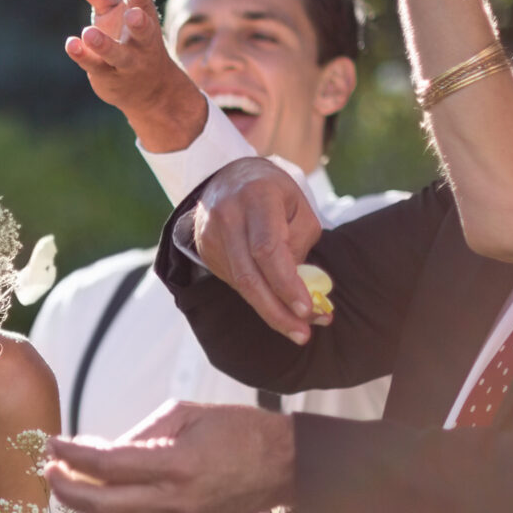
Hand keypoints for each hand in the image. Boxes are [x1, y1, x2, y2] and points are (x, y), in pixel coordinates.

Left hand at [42, 401, 295, 512]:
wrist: (286, 467)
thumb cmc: (240, 430)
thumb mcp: (188, 414)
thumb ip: (141, 432)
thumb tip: (101, 448)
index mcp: (177, 464)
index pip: (108, 465)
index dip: (73, 457)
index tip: (51, 443)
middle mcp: (175, 498)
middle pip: (102, 507)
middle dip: (66, 491)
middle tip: (48, 469)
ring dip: (81, 504)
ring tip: (63, 481)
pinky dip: (106, 510)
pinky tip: (93, 492)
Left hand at [62, 0, 209, 152]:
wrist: (148, 90)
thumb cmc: (127, 38)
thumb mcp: (114, 11)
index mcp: (145, 20)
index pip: (146, 6)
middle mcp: (141, 43)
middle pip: (144, 33)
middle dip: (140, 24)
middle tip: (133, 15)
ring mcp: (126, 63)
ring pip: (118, 56)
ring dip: (105, 46)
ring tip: (88, 33)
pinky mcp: (108, 77)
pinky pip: (95, 67)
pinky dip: (83, 56)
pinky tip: (71, 45)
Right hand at [187, 156, 323, 343]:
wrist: (229, 177)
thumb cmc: (273, 193)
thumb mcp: (297, 206)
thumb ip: (300, 243)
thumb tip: (304, 289)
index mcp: (256, 198)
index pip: (268, 250)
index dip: (287, 283)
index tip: (307, 309)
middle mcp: (228, 216)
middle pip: (249, 276)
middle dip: (277, 311)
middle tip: (302, 334)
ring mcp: (211, 235)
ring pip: (240, 285)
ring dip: (271, 311)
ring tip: (296, 327)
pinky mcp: (205, 250)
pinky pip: (234, 282)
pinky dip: (258, 297)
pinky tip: (275, 302)